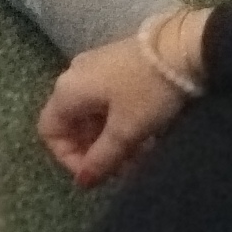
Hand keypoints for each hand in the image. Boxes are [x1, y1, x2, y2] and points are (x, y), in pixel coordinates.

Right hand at [38, 20, 197, 187]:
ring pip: (91, 114)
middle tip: (123, 168)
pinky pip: (105, 101)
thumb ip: (102, 158)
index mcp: (67, 91)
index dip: (68, 158)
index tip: (97, 173)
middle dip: (94, 151)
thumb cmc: (148, 92)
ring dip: (109, 139)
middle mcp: (73, 76)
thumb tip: (82, 182)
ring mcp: (94, 68)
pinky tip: (142, 131)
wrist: (183, 48)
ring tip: (139, 153)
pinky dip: (118, 121)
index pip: (49, 131)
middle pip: (71, 124)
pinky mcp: (114, 64)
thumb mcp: (126, 130)